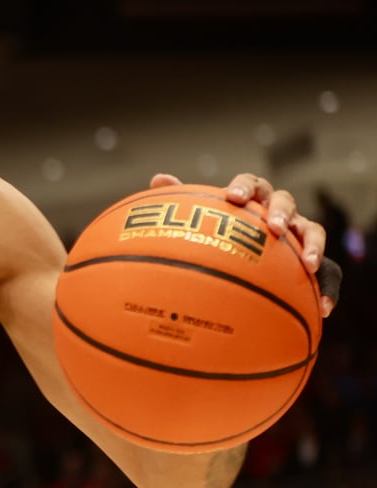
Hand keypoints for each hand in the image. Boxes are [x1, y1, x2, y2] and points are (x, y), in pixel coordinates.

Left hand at [150, 172, 336, 317]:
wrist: (241, 265)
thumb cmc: (219, 236)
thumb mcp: (200, 220)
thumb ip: (184, 201)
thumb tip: (159, 178)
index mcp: (252, 199)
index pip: (251, 184)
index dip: (244, 187)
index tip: (232, 198)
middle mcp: (278, 211)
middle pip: (286, 200)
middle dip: (282, 211)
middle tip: (275, 227)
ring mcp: (298, 234)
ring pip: (312, 230)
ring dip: (313, 244)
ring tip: (308, 264)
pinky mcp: (313, 259)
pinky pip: (328, 272)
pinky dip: (326, 287)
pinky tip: (323, 308)